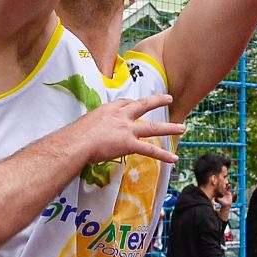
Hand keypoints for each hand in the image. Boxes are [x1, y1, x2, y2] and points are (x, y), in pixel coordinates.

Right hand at [69, 93, 183, 167]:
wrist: (76, 142)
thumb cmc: (74, 136)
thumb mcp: (85, 124)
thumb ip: (92, 126)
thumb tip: (88, 134)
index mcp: (108, 109)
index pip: (124, 103)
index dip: (132, 104)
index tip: (136, 103)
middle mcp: (120, 116)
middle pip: (143, 105)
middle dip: (157, 101)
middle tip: (169, 98)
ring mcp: (127, 129)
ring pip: (153, 127)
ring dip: (169, 128)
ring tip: (182, 128)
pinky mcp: (129, 144)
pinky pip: (150, 150)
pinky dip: (163, 155)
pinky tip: (173, 158)